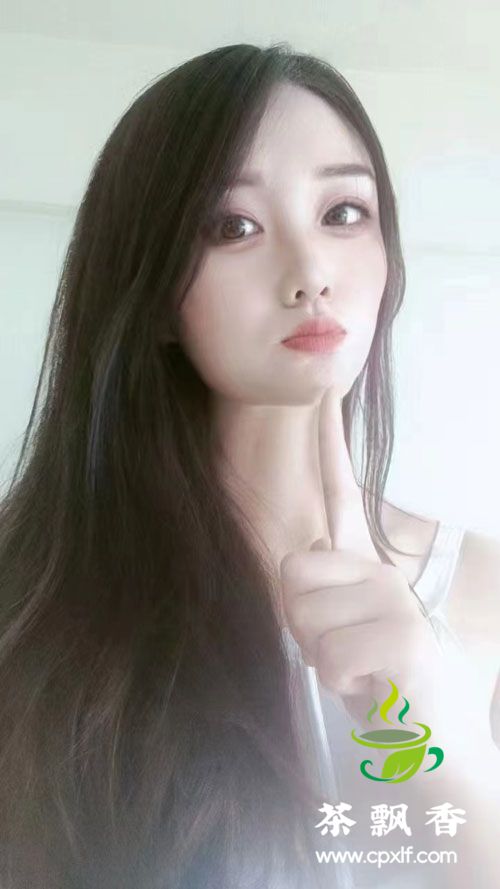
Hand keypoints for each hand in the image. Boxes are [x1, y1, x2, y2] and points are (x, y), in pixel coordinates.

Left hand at [279, 386, 446, 727]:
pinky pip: (330, 654)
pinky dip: (342, 685)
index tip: (324, 392)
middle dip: (301, 625)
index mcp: (368, 569)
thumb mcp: (345, 636)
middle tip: (342, 654)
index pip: (343, 496)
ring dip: (321, 658)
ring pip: (304, 616)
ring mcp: (397, 601)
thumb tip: (302, 558)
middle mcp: (383, 573)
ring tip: (360, 673)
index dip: (329, 444)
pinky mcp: (405, 636)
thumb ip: (324, 596)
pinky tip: (375, 690)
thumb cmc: (383, 690)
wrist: (433, 752)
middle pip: (292, 573)